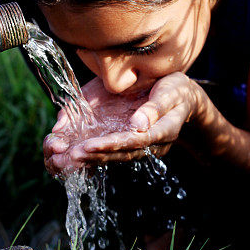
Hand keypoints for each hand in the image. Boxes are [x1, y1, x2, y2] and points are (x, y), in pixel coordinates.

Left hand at [43, 73, 202, 173]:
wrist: (183, 97)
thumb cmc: (177, 90)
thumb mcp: (172, 92)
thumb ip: (156, 107)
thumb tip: (138, 124)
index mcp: (164, 131)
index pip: (136, 141)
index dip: (112, 145)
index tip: (90, 146)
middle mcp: (152, 144)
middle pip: (122, 153)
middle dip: (96, 155)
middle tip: (71, 156)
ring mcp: (141, 146)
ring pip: (114, 155)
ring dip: (91, 158)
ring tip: (67, 159)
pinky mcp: (132, 143)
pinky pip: (112, 151)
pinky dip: (94, 154)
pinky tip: (75, 156)